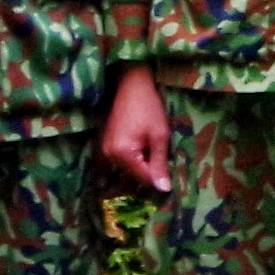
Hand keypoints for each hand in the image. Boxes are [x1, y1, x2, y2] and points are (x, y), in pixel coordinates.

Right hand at [98, 67, 170, 194]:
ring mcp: (103, 151)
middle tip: (164, 169)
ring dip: (139, 170)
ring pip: (123, 172)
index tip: (171, 182)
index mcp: (122, 154)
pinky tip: (142, 156)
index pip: (142, 179)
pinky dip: (130, 164)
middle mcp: (107, 156)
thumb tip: (163, 189)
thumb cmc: (149, 107)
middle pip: (130, 178)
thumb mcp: (159, 135)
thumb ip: (159, 163)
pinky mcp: (104, 145)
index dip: (158, 181)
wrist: (131, 85)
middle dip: (148, 176)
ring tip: (153, 160)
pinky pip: (117, 163)